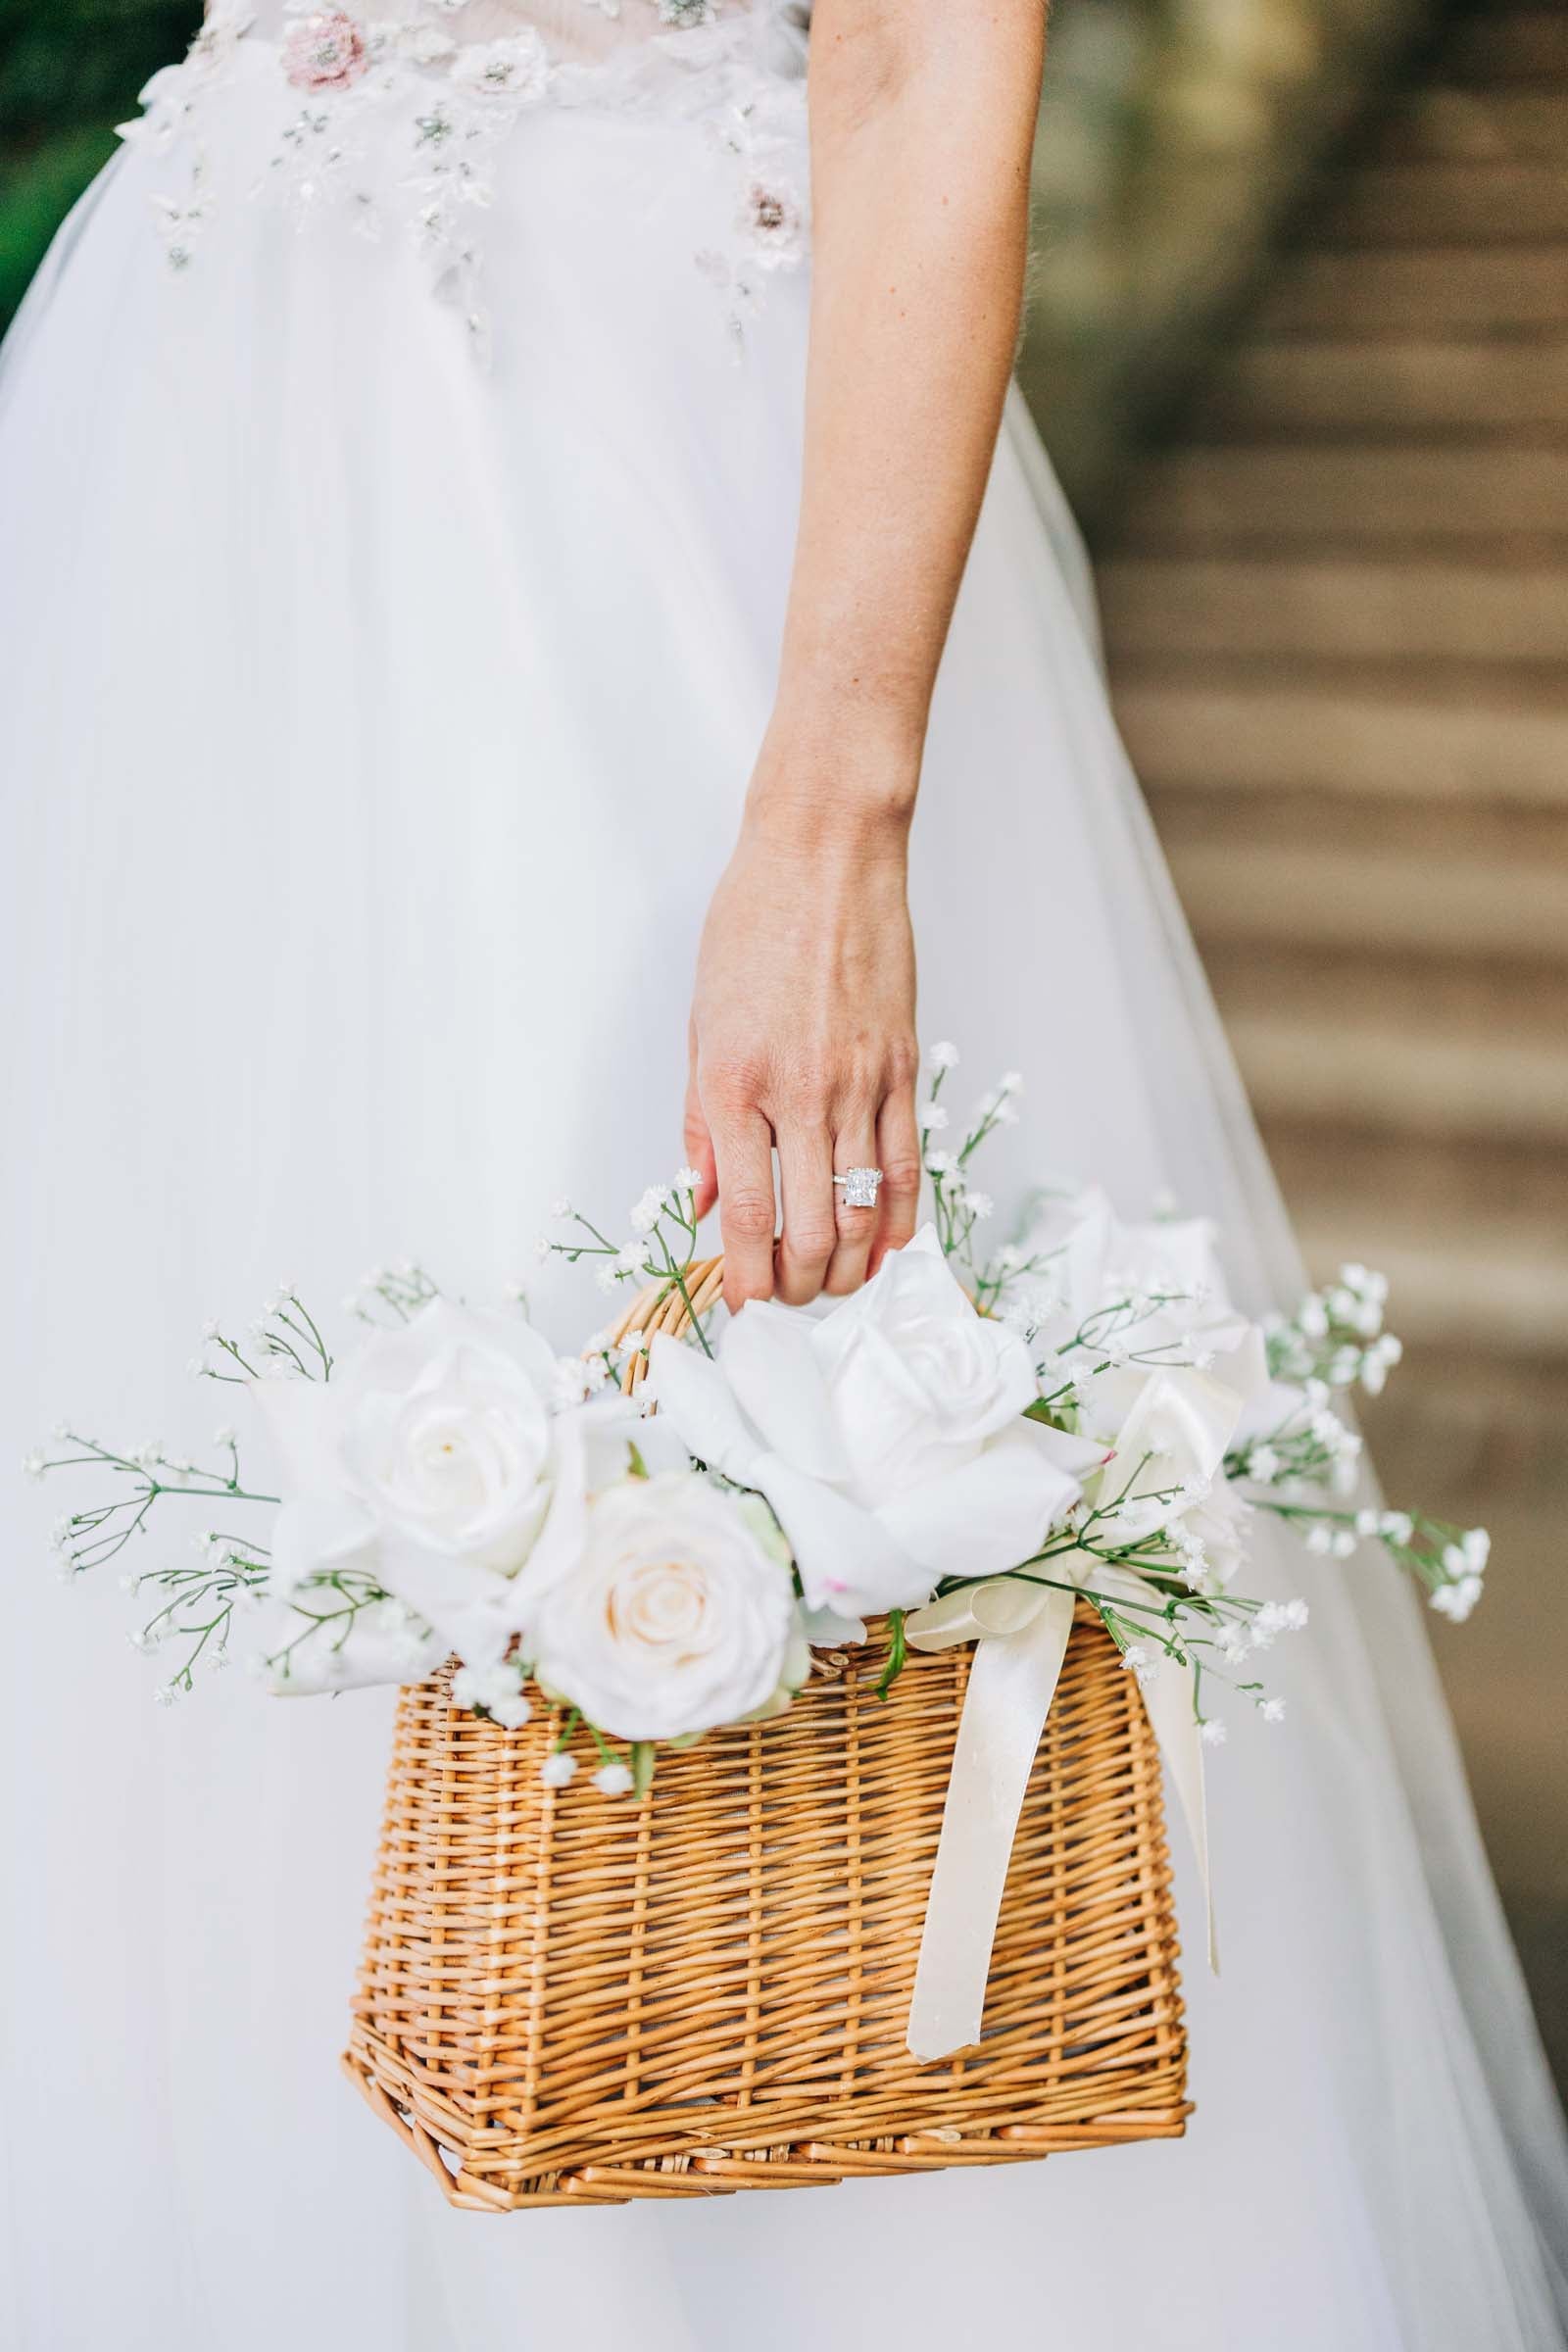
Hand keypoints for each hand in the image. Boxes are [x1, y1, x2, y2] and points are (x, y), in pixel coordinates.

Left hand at [685, 800, 921, 1311]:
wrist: (825, 855)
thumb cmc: (751, 925)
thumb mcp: (700, 1022)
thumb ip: (702, 1120)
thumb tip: (702, 1199)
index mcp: (735, 1085)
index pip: (746, 1215)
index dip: (747, 1277)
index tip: (744, 1302)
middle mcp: (801, 1094)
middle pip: (812, 1230)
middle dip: (800, 1286)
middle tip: (790, 1300)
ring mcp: (861, 1084)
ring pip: (866, 1210)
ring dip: (851, 1266)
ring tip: (836, 1284)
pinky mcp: (903, 1067)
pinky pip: (908, 1164)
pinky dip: (900, 1217)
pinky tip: (889, 1244)